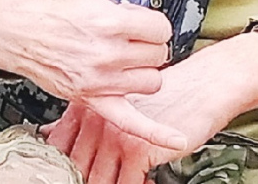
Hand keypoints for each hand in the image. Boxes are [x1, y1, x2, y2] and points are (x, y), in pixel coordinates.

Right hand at [0, 0, 181, 146]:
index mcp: (109, 21)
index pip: (161, 28)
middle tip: (125, 32)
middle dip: (147, 42)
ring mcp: (97, 82)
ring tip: (123, 55)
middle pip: (159, 55)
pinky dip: (154, 133)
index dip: (151, 19)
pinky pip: (129, 122)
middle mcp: (106, 56)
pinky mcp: (89, 100)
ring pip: (150, 82)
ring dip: (144, 69)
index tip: (134, 15)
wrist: (13, 27)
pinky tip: (176, 141)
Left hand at [43, 32, 257, 183]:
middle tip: (94, 174)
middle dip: (79, 176)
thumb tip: (54, 131)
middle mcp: (98, 118)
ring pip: (96, 178)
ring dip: (106, 180)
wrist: (204, 84)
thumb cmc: (165, 93)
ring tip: (116, 176)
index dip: (55, 163)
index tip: (56, 172)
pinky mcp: (137, 147)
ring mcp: (116, 133)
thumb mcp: (118, 97)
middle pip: (74, 166)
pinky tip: (139, 181)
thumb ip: (84, 115)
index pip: (57, 144)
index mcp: (89, 104)